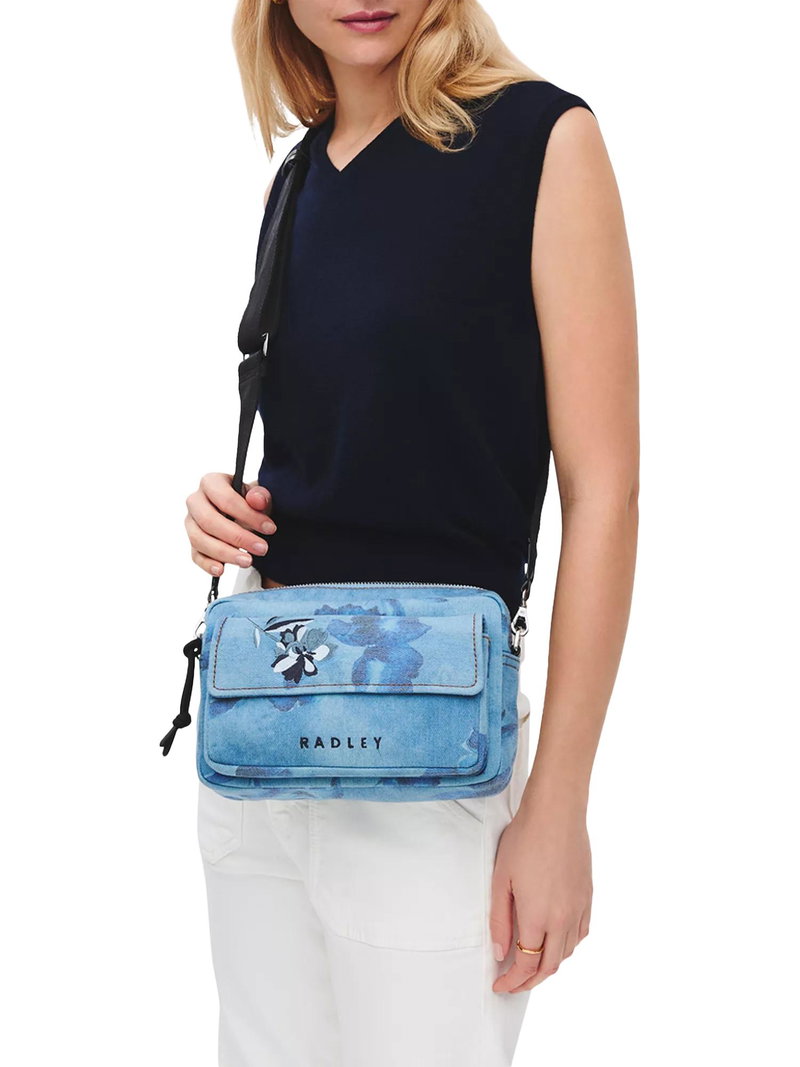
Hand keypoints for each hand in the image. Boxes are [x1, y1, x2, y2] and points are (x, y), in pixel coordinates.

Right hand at [184, 472, 276, 576]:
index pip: (225, 499)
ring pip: (199, 540)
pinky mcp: (193, 543)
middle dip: (237, 537)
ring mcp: (191, 523)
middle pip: (208, 521)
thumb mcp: (260, 496)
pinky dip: (208, 564)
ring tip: (248, 561)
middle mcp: (196, 501)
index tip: (270, 528)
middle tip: (262, 548)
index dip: (248, 515)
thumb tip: (256, 500)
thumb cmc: (251, 502)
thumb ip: (261, 496)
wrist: (246, 513)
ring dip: (225, 553)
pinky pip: (196, 555)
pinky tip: (221, 570)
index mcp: (211, 482)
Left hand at [489, 796, 591, 992]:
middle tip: (512, 983)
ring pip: (567, 952)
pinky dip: (567, 946)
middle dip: (530, 981)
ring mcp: (579, 908)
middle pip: (549, 966)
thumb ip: (500, 921)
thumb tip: (500, 953)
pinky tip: (556, 940)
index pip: (526, 965)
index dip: (512, 981)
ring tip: (531, 964)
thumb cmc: (524, 840)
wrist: (556, 813)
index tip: (499, 985)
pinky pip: (581, 934)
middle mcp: (563, 919)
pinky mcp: (588, 896)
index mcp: (538, 917)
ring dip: (549, 965)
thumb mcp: (501, 880)